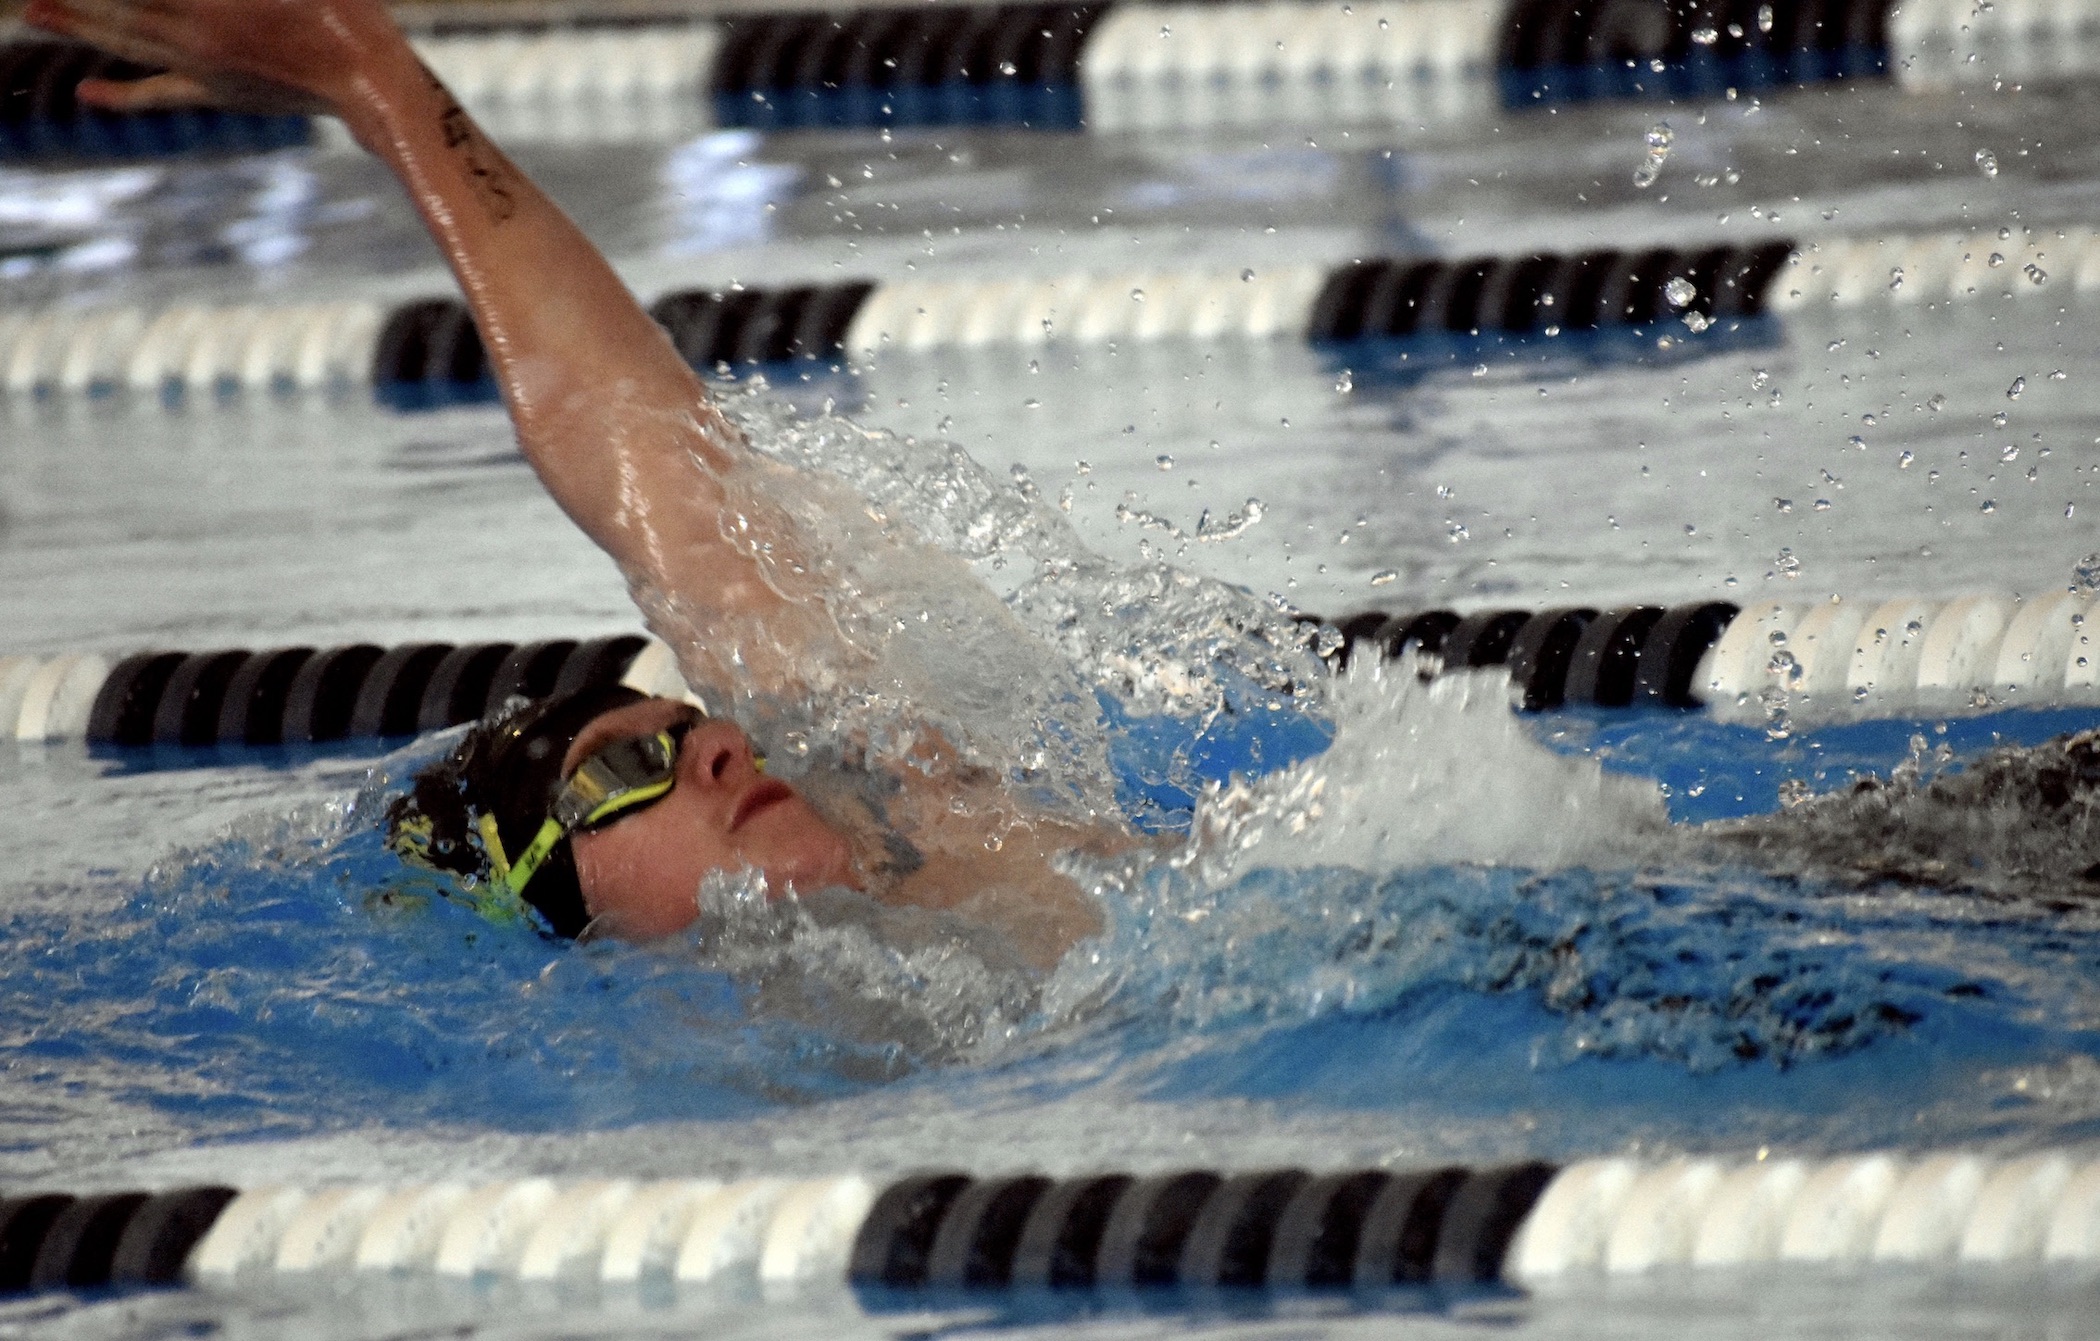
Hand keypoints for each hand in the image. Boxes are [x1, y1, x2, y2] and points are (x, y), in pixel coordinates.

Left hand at [23, 0, 402, 116]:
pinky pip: (160, 92)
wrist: (373, 82)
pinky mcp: (217, 92)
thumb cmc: (348, 14)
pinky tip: (88, 94)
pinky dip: (122, 94)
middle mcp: (200, 38)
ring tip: (36, 15)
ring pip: (129, 46)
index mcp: (215, 4)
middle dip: (78, 1)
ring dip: (79, 30)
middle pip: (120, 11)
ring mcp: (205, 69)